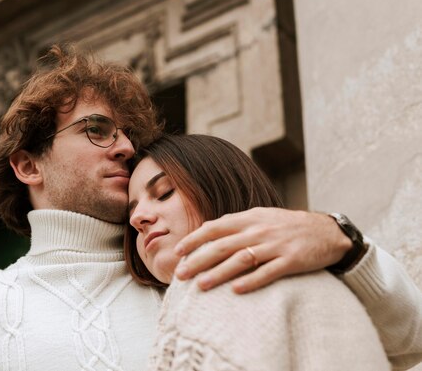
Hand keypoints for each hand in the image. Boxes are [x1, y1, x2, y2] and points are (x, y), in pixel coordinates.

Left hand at [173, 207, 352, 292]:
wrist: (327, 231)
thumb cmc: (288, 225)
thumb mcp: (261, 217)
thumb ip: (236, 223)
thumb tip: (207, 228)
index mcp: (249, 218)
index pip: (215, 227)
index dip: (195, 239)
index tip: (178, 252)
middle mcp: (259, 230)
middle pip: (222, 245)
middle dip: (198, 260)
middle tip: (180, 274)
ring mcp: (275, 245)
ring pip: (241, 259)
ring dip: (219, 273)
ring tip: (201, 285)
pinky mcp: (291, 260)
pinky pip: (269, 272)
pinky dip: (252, 281)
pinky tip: (237, 290)